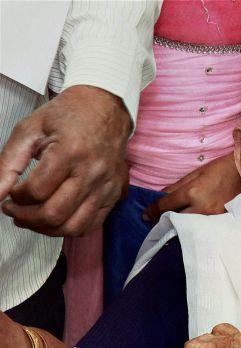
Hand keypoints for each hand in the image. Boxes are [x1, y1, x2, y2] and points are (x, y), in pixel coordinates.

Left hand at [0, 85, 130, 235]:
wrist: (106, 109)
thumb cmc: (68, 116)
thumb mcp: (30, 129)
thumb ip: (8, 162)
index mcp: (70, 152)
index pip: (36, 191)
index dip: (15, 197)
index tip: (11, 192)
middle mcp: (92, 173)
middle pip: (54, 214)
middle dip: (26, 218)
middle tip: (14, 210)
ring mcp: (106, 186)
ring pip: (73, 226)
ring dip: (46, 229)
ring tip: (32, 218)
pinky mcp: (114, 194)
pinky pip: (91, 225)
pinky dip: (69, 229)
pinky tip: (56, 218)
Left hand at [142, 154, 240, 222]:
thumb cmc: (220, 169)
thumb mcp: (196, 173)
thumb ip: (177, 185)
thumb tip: (161, 195)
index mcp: (192, 192)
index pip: (166, 205)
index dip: (153, 211)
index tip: (146, 216)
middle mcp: (201, 207)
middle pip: (174, 219)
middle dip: (163, 220)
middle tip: (155, 222)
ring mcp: (212, 217)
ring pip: (187, 226)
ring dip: (177, 226)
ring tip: (170, 226)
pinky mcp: (220, 221)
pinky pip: (201, 227)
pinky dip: (192, 227)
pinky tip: (188, 227)